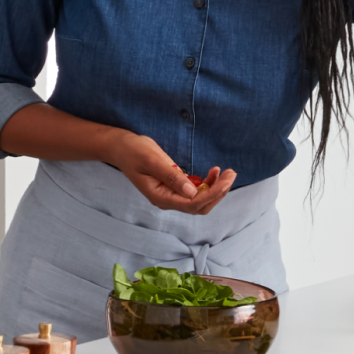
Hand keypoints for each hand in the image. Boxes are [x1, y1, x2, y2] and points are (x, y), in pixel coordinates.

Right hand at [109, 133, 236, 213]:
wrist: (123, 148)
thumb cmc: (134, 152)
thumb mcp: (152, 161)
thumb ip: (171, 177)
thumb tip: (192, 192)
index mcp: (161, 197)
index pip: (193, 204)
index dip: (212, 194)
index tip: (226, 181)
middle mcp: (168, 200)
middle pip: (200, 206)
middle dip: (218, 192)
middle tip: (231, 173)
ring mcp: (172, 194)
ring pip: (200, 200)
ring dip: (216, 188)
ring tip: (226, 172)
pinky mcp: (176, 186)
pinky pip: (196, 190)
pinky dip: (208, 183)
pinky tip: (214, 171)